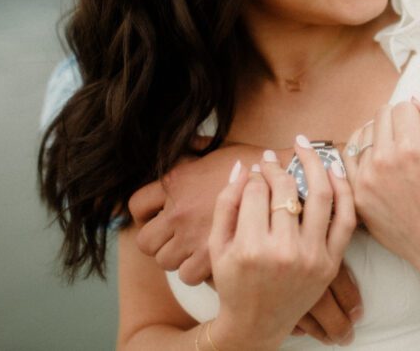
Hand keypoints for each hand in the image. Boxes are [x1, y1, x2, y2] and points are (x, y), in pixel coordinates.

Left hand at [129, 142, 251, 284]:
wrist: (283, 178)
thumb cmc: (252, 161)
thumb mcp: (217, 148)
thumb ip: (195, 149)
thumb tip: (186, 145)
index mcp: (176, 182)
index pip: (136, 205)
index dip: (143, 214)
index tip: (156, 217)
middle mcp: (179, 210)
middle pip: (145, 241)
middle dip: (158, 242)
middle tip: (175, 238)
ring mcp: (193, 236)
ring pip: (165, 262)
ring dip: (177, 258)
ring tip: (194, 251)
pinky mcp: (212, 256)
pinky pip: (187, 275)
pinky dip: (196, 271)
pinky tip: (209, 261)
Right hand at [209, 136, 355, 347]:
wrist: (257, 323)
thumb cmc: (234, 281)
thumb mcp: (217, 245)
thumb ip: (226, 203)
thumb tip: (243, 167)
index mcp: (250, 247)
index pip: (257, 191)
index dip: (256, 173)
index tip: (257, 167)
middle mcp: (282, 252)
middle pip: (285, 190)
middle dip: (278, 167)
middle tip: (274, 159)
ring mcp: (311, 258)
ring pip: (319, 196)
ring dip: (315, 164)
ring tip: (306, 147)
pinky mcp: (330, 263)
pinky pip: (344, 219)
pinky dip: (343, 191)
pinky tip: (333, 171)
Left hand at [343, 100, 419, 285]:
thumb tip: (416, 98)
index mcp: (412, 148)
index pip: (404, 107)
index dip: (419, 116)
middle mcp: (384, 161)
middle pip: (382, 115)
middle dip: (399, 122)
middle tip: (413, 141)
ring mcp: (366, 180)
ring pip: (363, 133)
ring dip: (379, 135)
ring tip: (396, 151)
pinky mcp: (357, 196)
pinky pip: (348, 158)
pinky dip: (361, 153)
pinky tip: (375, 159)